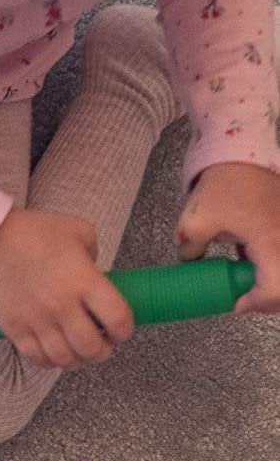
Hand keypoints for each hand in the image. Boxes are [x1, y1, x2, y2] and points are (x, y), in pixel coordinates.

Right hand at [0, 208, 131, 369]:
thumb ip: (95, 257)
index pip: (117, 319)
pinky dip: (50, 362)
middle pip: (91, 347)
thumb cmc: (35, 232)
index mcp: (84, 281)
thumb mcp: (80, 232)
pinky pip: (37, 358)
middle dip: (102, 352)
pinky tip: (55, 355)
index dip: (125, 330)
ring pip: (65, 358)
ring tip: (79, 355)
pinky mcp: (14, 329)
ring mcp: (37, 320)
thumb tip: (96, 278)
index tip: (122, 331)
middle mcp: (62, 305)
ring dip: (78, 361)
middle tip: (102, 347)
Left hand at [177, 162, 279, 311]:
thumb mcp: (196, 222)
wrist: (243, 156)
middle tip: (239, 299)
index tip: (233, 303)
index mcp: (271, 241)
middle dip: (264, 299)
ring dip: (267, 284)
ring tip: (242, 282)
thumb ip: (190, 252)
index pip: (275, 289)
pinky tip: (247, 262)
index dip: (254, 304)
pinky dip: (269, 268)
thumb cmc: (224, 184)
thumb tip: (189, 264)